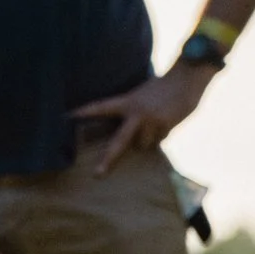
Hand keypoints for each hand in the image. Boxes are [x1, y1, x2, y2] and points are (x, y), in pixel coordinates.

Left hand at [71, 65, 211, 173]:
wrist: (188, 77)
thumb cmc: (163, 86)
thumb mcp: (140, 94)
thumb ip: (130, 111)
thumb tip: (127, 134)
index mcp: (127, 102)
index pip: (100, 107)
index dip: (84, 112)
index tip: (66, 117)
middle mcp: (137, 113)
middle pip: (119, 142)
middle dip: (108, 160)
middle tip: (97, 175)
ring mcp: (152, 121)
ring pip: (143, 144)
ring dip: (148, 138)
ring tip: (156, 121)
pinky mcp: (167, 126)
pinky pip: (160, 140)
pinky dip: (162, 134)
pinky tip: (168, 121)